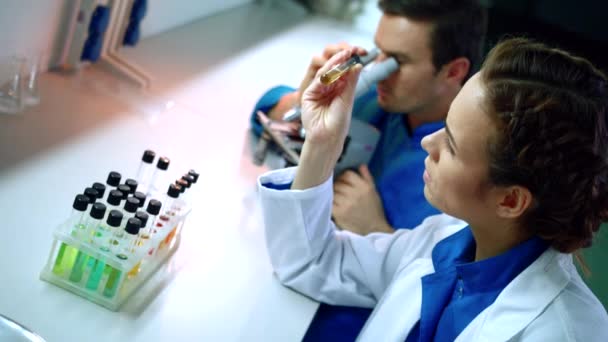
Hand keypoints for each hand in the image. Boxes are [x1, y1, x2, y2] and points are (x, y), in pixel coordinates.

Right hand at [291, 48, 362, 189]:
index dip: (350, 62)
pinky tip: (333, 69)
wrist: (327, 137)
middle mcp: (330, 88)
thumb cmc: (338, 123)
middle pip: (335, 70)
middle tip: (350, 50)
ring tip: (344, 56)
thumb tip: (358, 66)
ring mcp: (319, 90)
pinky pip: (318, 81)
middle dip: (342, 59)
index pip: (345, 72)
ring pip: (326, 73)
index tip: (358, 52)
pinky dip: (325, 75)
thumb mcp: (347, 100)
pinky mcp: (309, 94)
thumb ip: (350, 83)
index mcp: (341, 89)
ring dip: (334, 64)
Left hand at [332, 165, 393, 234]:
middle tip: (338, 190)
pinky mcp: (339, 213)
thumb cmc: (374, 210)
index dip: (344, 176)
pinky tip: (333, 205)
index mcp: (364, 187)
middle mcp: (355, 193)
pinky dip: (330, 202)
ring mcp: (346, 203)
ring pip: (332, 191)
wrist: (373, 230)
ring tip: (336, 198)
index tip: (343, 181)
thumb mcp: (374, 192)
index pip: (348, 174)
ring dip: (332, 193)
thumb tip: (361, 165)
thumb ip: (367, 177)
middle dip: (337, 185)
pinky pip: (329, 202)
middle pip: (338, 182)